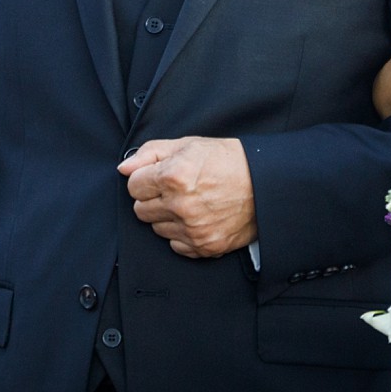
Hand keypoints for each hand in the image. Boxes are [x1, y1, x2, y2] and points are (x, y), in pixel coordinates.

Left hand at [119, 137, 255, 258]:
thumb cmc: (228, 161)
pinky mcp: (204, 247)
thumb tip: (124, 167)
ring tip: (190, 202)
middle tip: (175, 189)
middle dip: (153, 198)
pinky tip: (198, 217)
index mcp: (174, 176)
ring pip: (156, 228)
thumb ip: (151, 153)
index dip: (145, 179)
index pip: (133, 186)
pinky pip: (175, 245)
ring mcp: (193, 229)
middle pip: (140, 210)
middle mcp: (181, 205)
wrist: (266, 185)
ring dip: (167, 217)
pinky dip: (182, 234)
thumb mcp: (189, 145)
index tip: (158, 176)